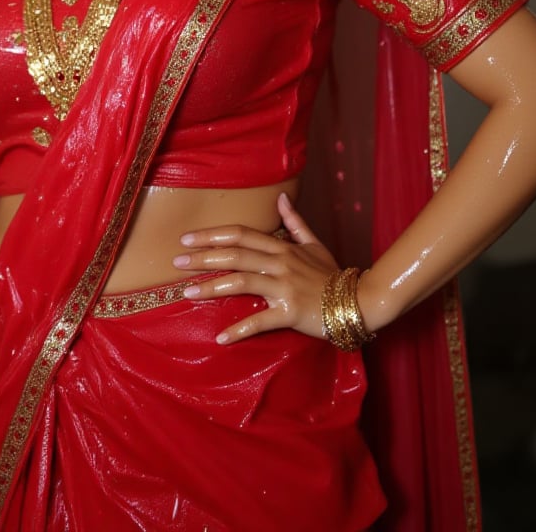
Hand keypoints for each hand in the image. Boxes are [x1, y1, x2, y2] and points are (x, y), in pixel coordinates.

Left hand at [172, 193, 337, 344]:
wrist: (359, 301)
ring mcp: (285, 287)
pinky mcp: (291, 313)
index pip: (240, 235)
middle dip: (203, 257)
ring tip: (187, 292)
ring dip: (212, 288)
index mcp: (282, 247)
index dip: (212, 235)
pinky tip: (220, 337)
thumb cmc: (332, 274)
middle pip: (235, 255)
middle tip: (175, 262)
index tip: (187, 238)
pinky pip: (261, 321)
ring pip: (242, 282)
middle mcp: (280, 263)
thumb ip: (294, 222)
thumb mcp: (314, 244)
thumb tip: (281, 197)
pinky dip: (239, 329)